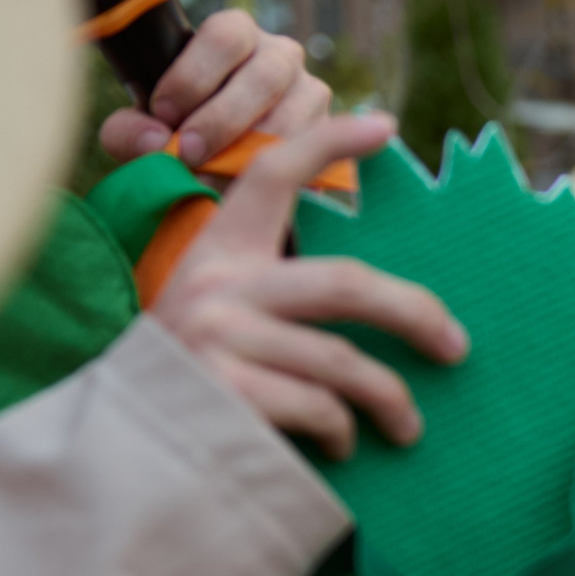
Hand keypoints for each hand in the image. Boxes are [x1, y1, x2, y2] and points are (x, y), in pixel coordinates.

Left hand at [100, 9, 331, 165]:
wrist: (220, 167)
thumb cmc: (178, 134)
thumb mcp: (143, 129)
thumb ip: (129, 132)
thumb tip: (155, 142)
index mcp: (235, 35)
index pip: (224, 35)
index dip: (194, 74)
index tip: (164, 114)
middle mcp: (281, 55)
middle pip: (265, 76)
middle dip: (223, 119)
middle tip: (190, 154)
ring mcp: (311, 93)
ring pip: (293, 117)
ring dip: (253, 151)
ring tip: (216, 179)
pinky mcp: (328, 134)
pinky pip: (312, 152)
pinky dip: (278, 173)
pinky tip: (249, 191)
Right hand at [150, 114, 468, 458]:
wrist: (118, 449)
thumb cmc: (188, 382)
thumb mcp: (217, 317)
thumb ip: (271, 297)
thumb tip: (376, 302)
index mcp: (218, 254)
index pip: (270, 177)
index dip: (326, 142)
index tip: (385, 126)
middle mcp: (216, 286)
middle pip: (346, 283)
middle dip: (415, 314)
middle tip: (456, 347)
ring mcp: (218, 338)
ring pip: (342, 361)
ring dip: (388, 399)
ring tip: (406, 425)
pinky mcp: (225, 392)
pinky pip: (319, 409)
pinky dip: (342, 433)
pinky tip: (341, 449)